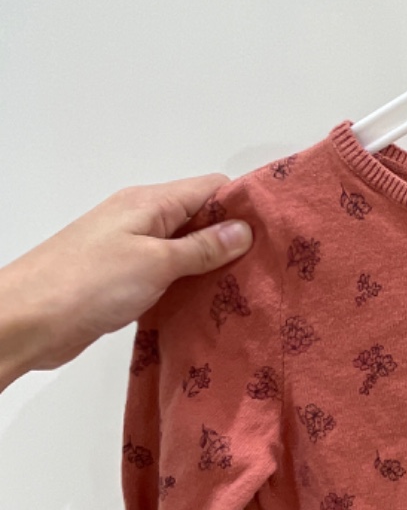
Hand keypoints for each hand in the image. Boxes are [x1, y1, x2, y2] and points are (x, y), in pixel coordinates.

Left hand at [0, 175, 253, 392]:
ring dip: (211, 267)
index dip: (245, 205)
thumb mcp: (155, 262)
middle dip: (233, 239)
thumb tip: (243, 229)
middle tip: (270, 268)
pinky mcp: (122, 280)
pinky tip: (210, 305)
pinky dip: (188, 286)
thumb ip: (202, 247)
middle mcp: (141, 220)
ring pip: (185, 250)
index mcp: (149, 203)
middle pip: (200, 218)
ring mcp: (130, 250)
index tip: (277, 233)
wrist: (26, 321)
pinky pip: (167, 275)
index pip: (210, 188)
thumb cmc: (87, 283)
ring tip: (248, 289)